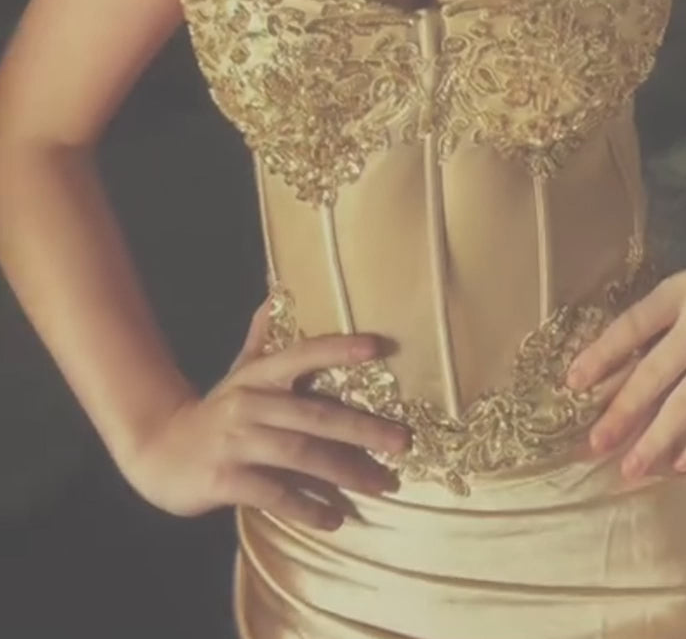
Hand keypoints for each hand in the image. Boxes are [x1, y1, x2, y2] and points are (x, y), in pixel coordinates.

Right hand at [122, 300, 411, 530]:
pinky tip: (334, 518)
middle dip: (363, 429)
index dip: (339, 348)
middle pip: (315, 415)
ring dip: (346, 473)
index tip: (380, 347)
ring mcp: (237, 443)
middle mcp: (249, 404)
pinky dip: (306, 507)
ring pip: (301, 456)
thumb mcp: (238, 372)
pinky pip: (274, 495)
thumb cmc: (213, 411)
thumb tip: (276, 292)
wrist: (156, 449)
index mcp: (258, 375)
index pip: (302, 354)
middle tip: (403, 442)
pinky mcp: (225, 480)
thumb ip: (262, 339)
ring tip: (382, 484)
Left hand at [563, 269, 685, 478]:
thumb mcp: (680, 319)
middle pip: (654, 370)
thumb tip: (593, 392)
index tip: (572, 384)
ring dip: (654, 441)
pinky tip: (678, 465)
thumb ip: (648, 343)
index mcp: (680, 292)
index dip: (601, 355)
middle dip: (622, 411)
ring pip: (684, 403)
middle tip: (596, 444)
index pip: (632, 324)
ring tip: (631, 468)